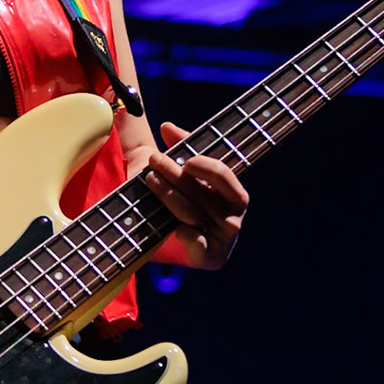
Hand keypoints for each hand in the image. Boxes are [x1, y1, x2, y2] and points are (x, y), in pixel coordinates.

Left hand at [142, 121, 248, 269]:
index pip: (224, 174)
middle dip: (176, 174)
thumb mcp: (183, 172)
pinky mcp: (209, 256)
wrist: (178, 243)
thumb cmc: (185, 201)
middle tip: (154, 160)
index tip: (187, 159)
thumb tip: (168, 127)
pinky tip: (174, 227)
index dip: (206, 166)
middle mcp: (232, 214)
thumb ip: (180, 147)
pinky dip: (187, 234)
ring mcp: (221, 236)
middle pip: (204, 191)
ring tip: (150, 180)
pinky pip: (198, 244)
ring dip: (170, 196)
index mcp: (233, 192)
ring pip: (195, 213)